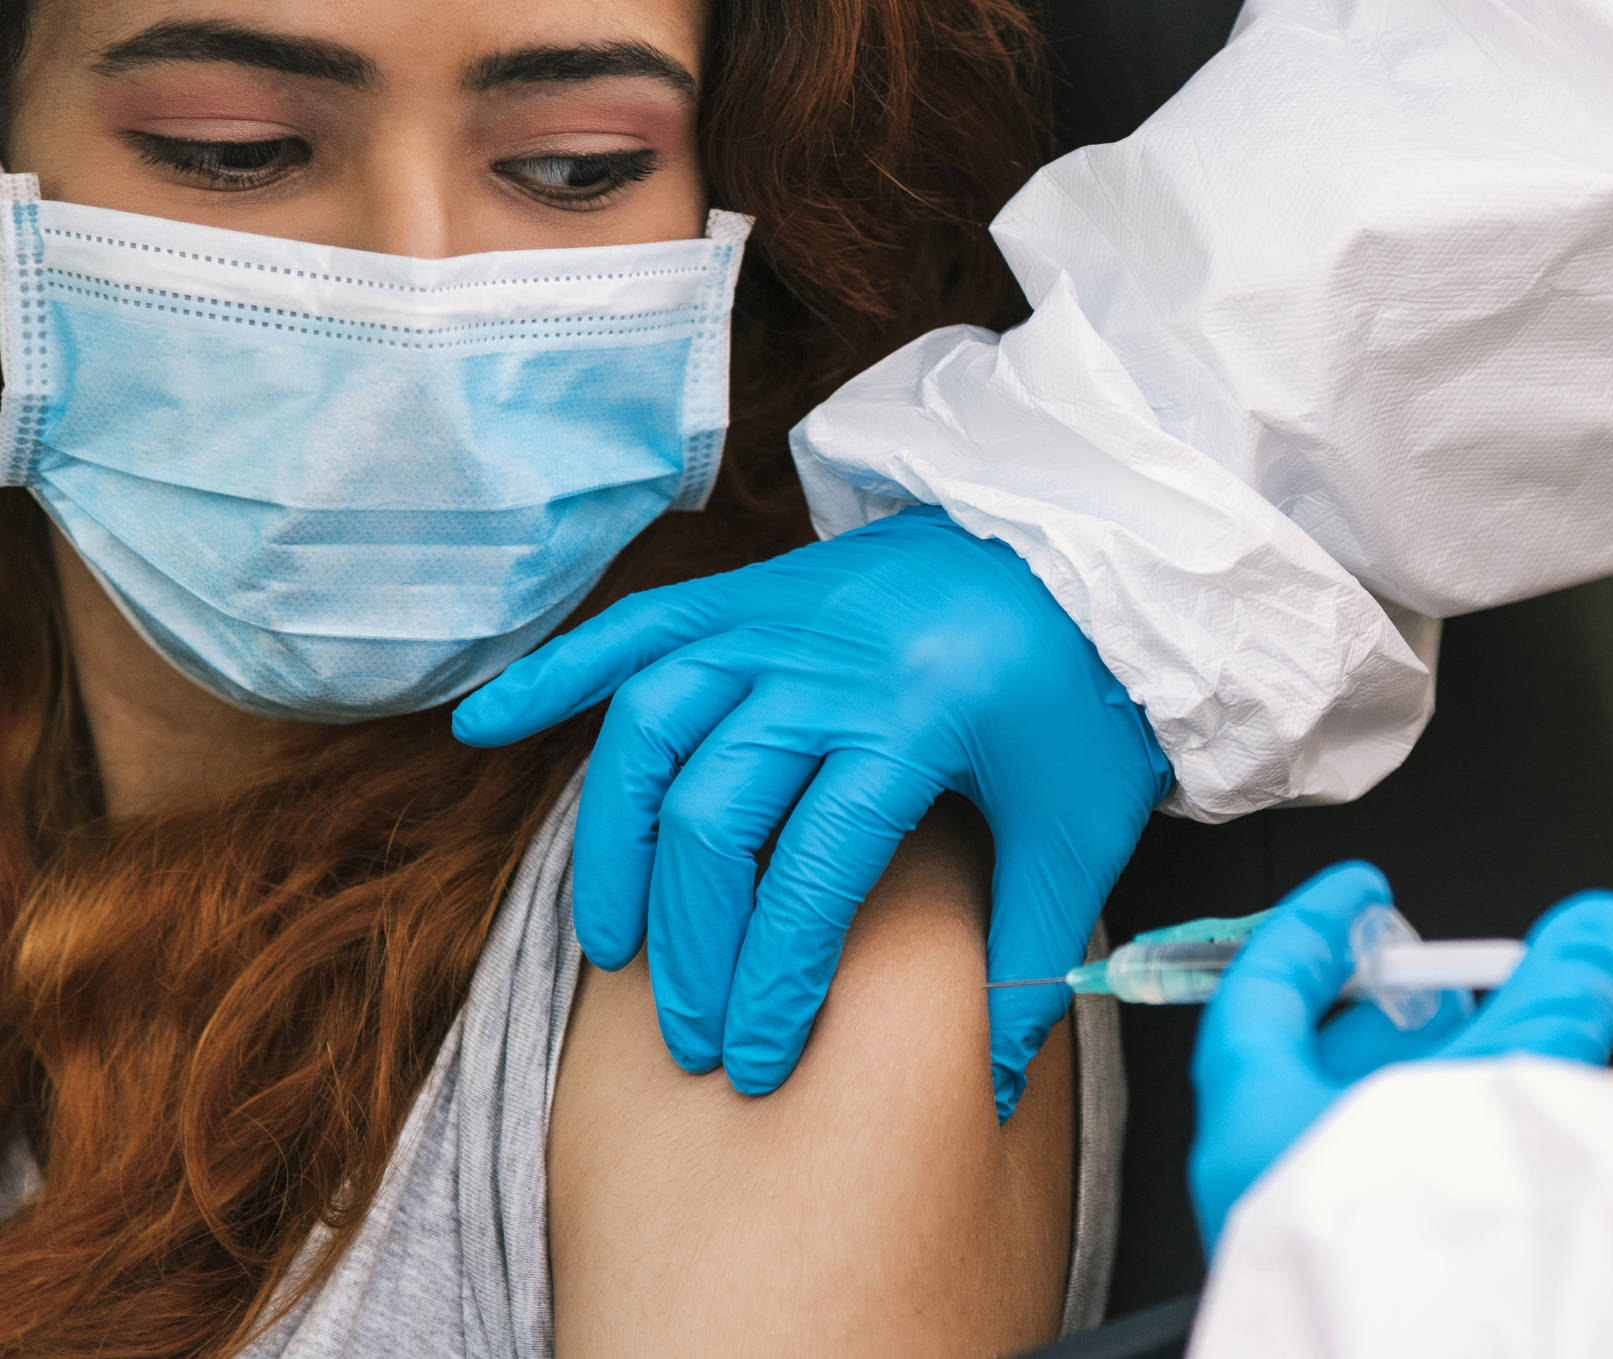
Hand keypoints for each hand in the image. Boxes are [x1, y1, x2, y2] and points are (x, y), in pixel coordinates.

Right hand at [453, 505, 1170, 1116]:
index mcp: (916, 720)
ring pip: (651, 729)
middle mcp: (828, 666)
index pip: (813, 873)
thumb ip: (1032, 952)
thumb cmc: (1082, 697)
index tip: (756, 1063)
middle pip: (714, 816)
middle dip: (694, 948)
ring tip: (610, 947)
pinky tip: (486, 723)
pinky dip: (556, 673)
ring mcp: (777, 621)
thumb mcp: (1078, 827)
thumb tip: (996, 1092)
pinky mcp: (750, 594)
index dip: (774, 982)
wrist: (1078, 550)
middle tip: (692, 1038)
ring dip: (616, 844)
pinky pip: (634, 629)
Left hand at [1188, 862, 1612, 1248]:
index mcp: (1253, 1128)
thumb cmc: (1431, 1254)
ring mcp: (1296, 1245)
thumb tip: (1589, 930)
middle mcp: (1255, 1190)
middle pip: (1298, 1065)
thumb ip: (1548, 1002)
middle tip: (1439, 981)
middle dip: (1376, 1014)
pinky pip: (1367, 1197)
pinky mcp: (1343, 1288)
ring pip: (1338, 1135)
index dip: (1310, 929)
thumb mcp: (1498, 1090)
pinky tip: (1481, 1149)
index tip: (1358, 891)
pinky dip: (1417, 1152)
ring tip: (1482, 1054)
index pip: (1256, 994)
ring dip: (1405, 1085)